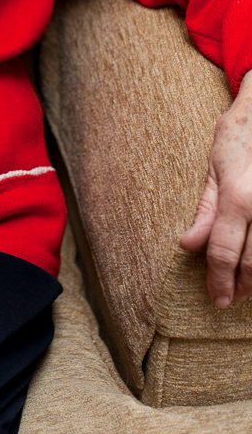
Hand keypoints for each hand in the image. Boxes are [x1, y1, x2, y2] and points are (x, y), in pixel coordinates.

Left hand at [181, 70, 251, 307]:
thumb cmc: (242, 135)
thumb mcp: (216, 167)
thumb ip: (206, 210)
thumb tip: (188, 246)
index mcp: (239, 197)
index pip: (225, 252)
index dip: (219, 281)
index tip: (216, 299)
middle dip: (242, 287)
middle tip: (231, 297)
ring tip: (248, 285)